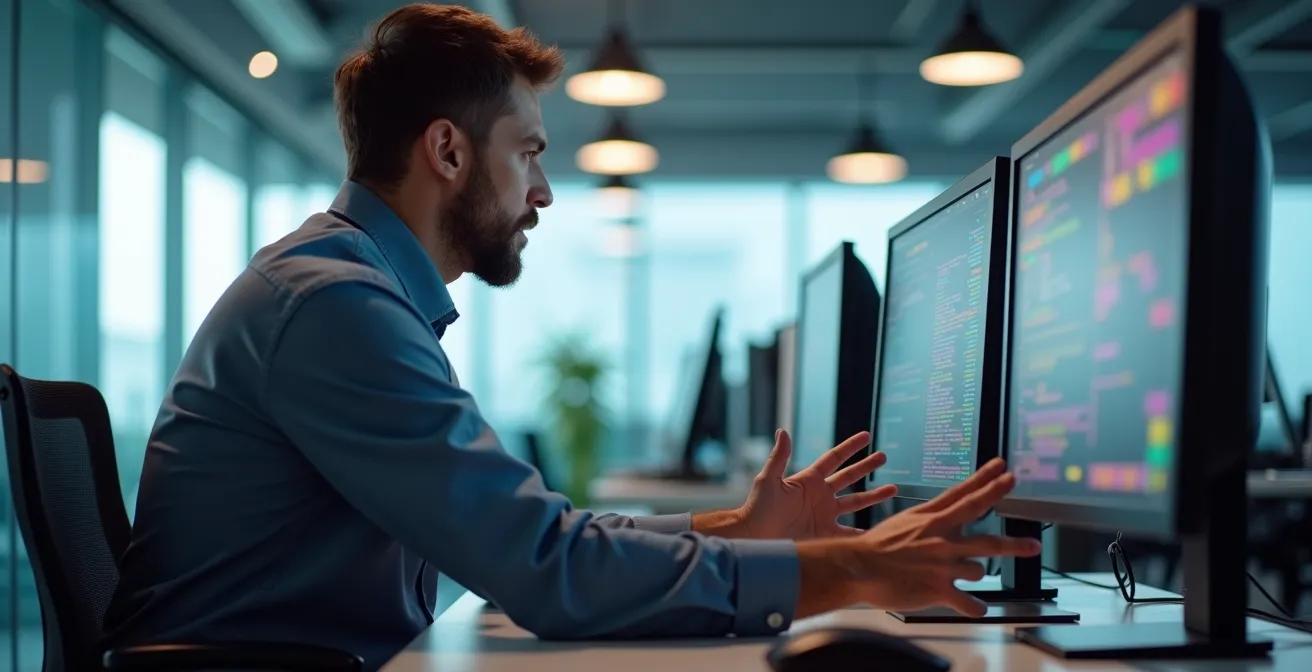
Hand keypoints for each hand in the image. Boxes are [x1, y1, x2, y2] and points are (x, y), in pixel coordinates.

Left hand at [735, 429, 897, 539]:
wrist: (754, 536)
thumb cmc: (757, 507)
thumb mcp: (768, 480)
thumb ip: (779, 457)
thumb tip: (782, 431)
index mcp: (809, 480)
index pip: (834, 458)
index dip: (850, 447)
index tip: (866, 436)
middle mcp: (820, 495)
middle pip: (849, 477)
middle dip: (866, 467)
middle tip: (884, 456)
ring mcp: (824, 514)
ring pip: (856, 502)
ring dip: (873, 496)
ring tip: (893, 488)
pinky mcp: (825, 534)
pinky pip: (849, 533)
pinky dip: (863, 533)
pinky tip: (878, 532)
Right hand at [795, 458, 1040, 618]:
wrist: (858, 566)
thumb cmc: (876, 545)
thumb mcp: (904, 520)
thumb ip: (929, 518)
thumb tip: (946, 513)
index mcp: (932, 519)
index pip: (965, 496)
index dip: (987, 481)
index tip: (1005, 470)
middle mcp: (943, 539)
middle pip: (988, 539)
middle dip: (1014, 542)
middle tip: (1034, 543)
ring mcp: (943, 565)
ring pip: (978, 571)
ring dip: (971, 573)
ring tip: (959, 575)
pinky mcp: (939, 588)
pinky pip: (968, 602)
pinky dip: (974, 607)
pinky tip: (977, 608)